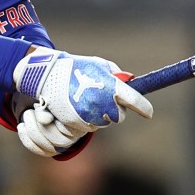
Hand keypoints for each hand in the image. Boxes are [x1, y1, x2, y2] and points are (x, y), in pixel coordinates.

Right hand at [12, 47, 152, 153]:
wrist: (46, 74)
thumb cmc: (76, 67)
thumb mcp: (99, 65)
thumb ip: (116, 75)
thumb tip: (131, 84)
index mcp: (110, 86)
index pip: (134, 100)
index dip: (143, 107)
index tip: (148, 112)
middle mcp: (100, 103)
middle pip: (118, 117)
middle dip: (114, 110)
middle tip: (102, 99)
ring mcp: (86, 115)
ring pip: (101, 125)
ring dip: (98, 117)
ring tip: (85, 101)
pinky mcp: (73, 123)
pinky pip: (85, 129)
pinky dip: (82, 122)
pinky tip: (75, 109)